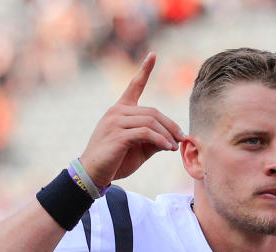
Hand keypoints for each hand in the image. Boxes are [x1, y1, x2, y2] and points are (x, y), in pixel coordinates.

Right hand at [79, 52, 185, 187]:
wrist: (93, 173)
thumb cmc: (116, 160)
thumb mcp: (139, 148)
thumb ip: (155, 139)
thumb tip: (174, 138)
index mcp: (120, 110)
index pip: (134, 86)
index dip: (144, 70)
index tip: (153, 55)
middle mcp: (117, 111)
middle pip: (153, 111)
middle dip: (171, 125)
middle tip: (182, 138)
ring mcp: (116, 121)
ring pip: (150, 121)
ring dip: (167, 134)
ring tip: (174, 146)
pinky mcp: (118, 134)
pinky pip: (146, 133)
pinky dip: (160, 139)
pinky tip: (167, 147)